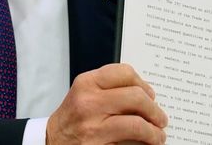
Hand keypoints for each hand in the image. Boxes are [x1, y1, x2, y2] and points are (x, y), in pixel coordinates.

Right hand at [46, 63, 167, 144]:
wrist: (52, 143)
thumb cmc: (70, 119)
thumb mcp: (83, 94)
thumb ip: (108, 88)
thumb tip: (144, 93)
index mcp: (86, 84)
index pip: (125, 73)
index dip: (143, 84)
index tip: (150, 94)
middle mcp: (89, 103)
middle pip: (136, 97)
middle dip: (154, 109)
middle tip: (160, 117)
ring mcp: (94, 128)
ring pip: (138, 124)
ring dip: (154, 131)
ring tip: (158, 134)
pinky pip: (131, 144)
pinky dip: (144, 144)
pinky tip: (147, 144)